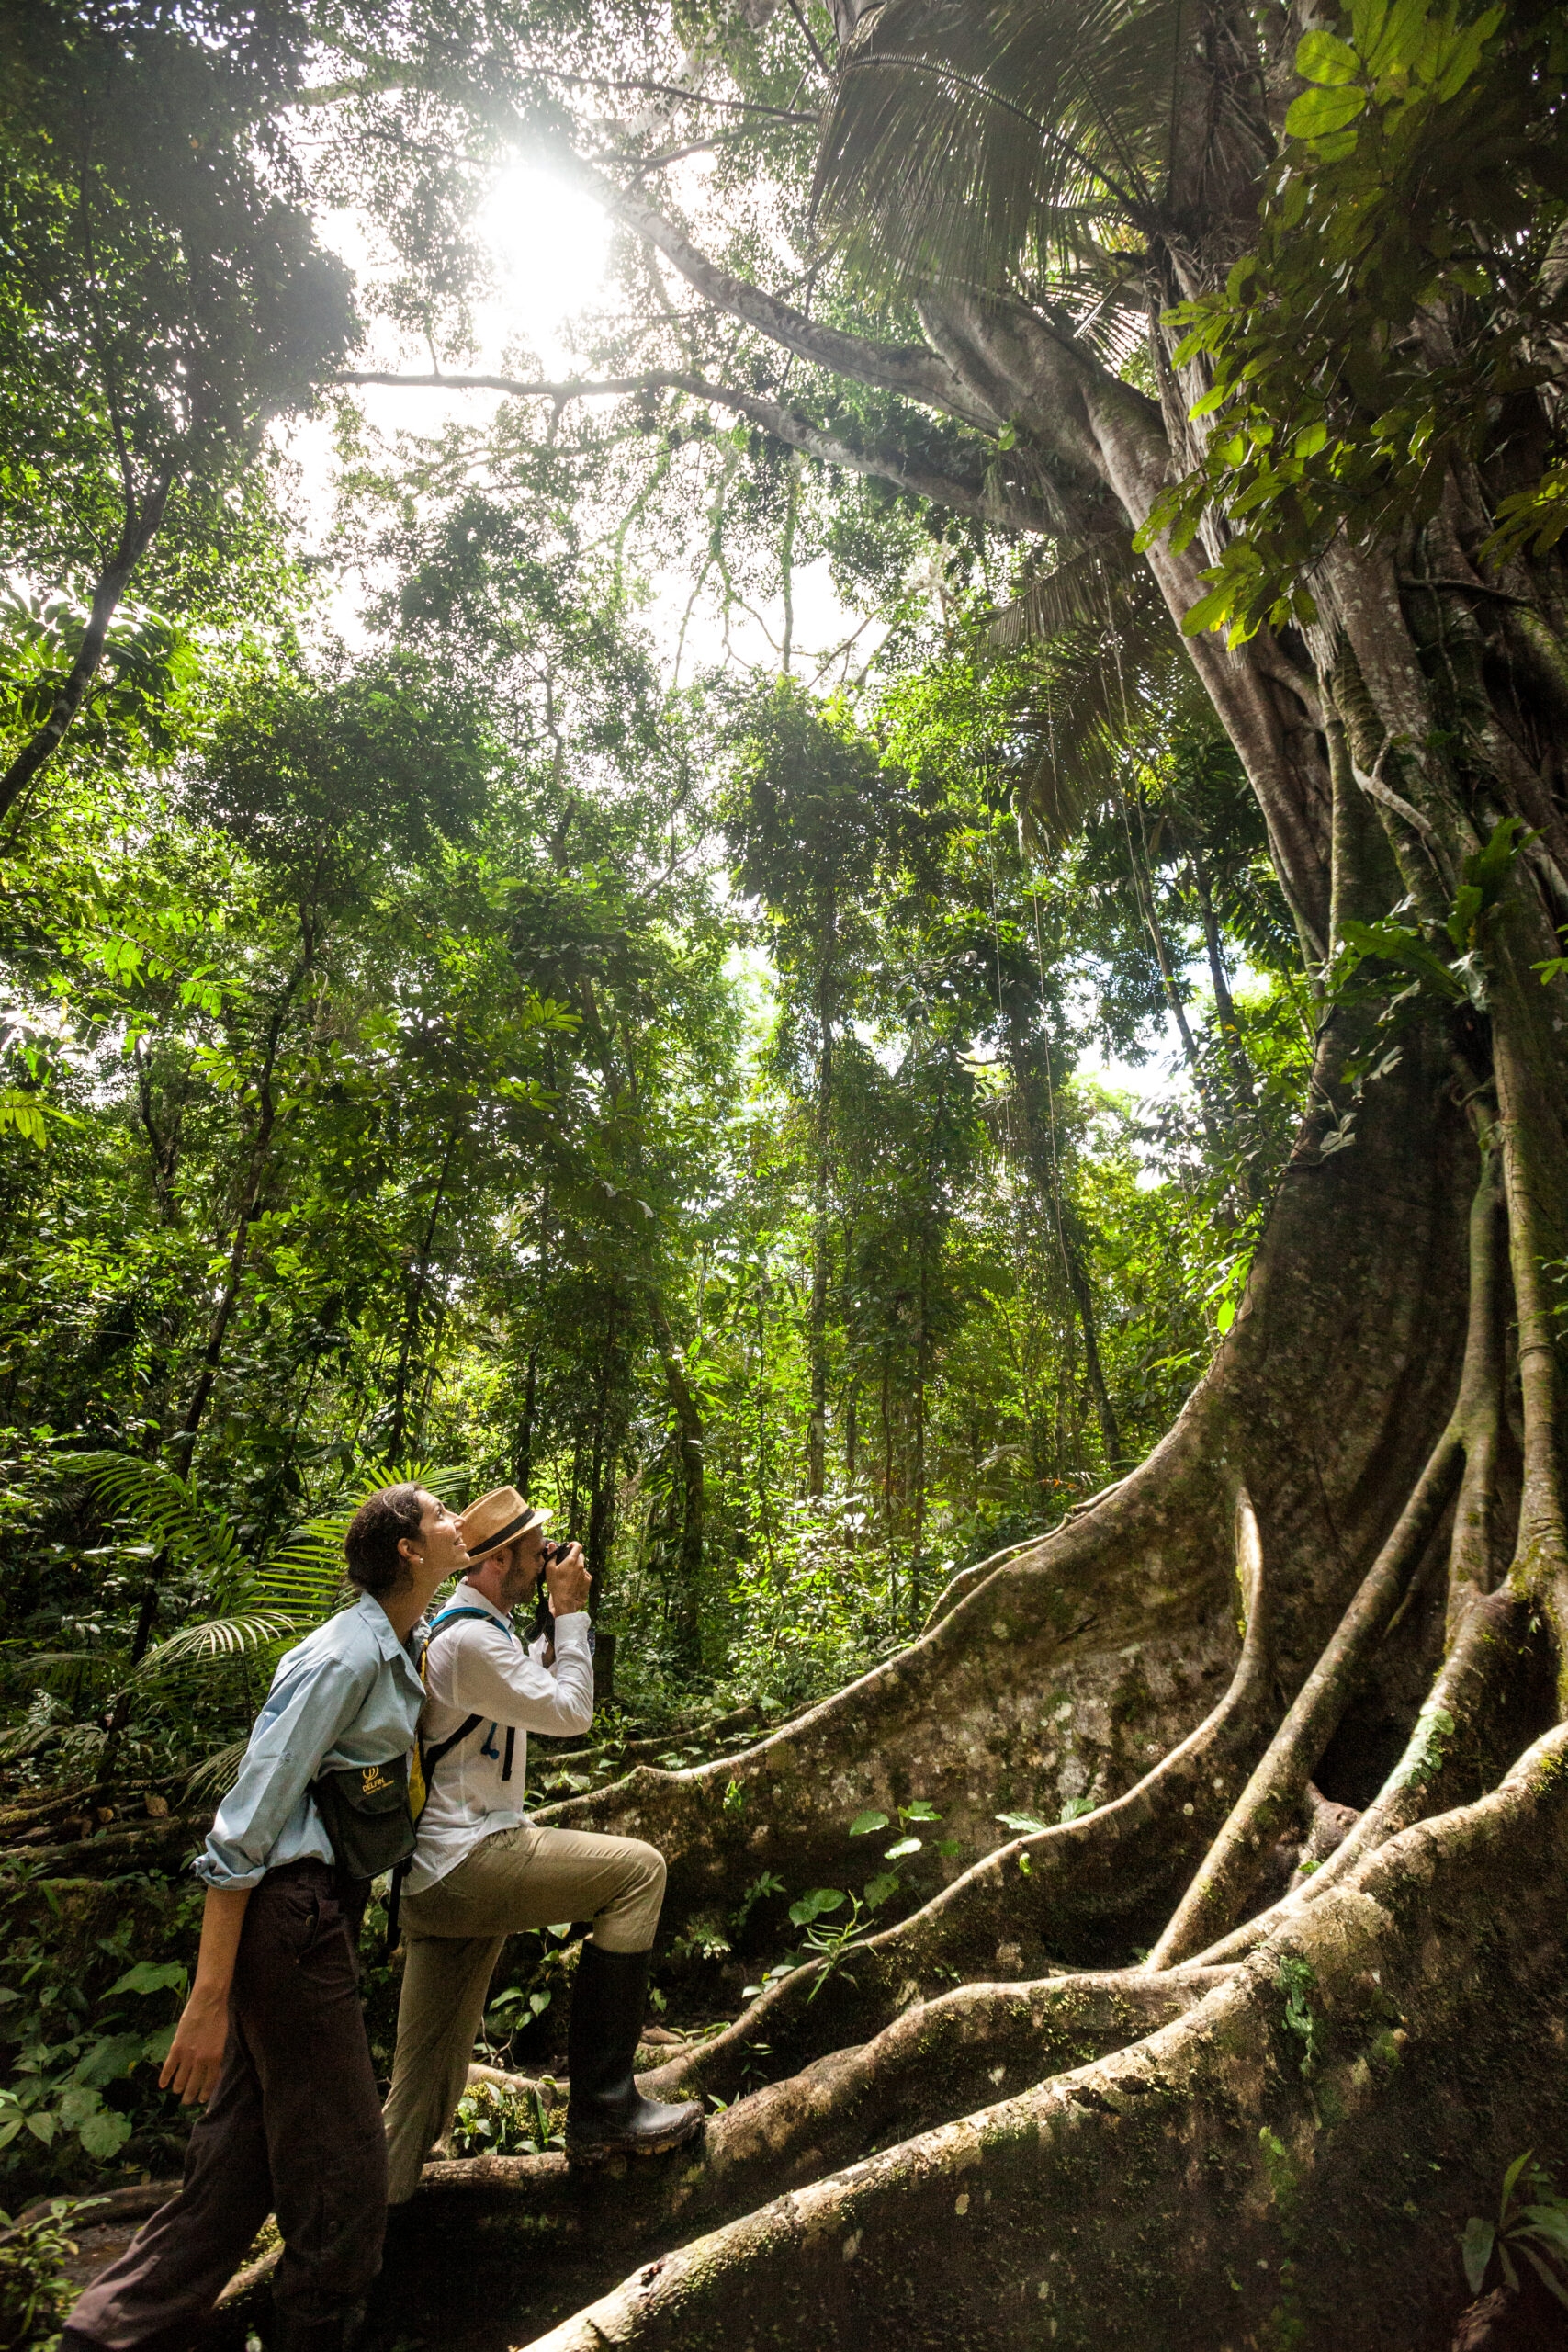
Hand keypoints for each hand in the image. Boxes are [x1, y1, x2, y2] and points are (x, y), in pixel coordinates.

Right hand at [159, 1989, 229, 2104]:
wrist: (208, 2002)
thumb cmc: (218, 2019)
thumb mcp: (222, 2040)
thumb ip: (216, 2057)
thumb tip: (215, 2073)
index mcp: (215, 2058)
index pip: (209, 2083)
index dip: (205, 2093)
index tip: (202, 2100)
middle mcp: (201, 2060)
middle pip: (194, 2085)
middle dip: (190, 2095)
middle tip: (187, 2101)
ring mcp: (188, 2054)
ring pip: (180, 2079)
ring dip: (178, 2088)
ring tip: (177, 2092)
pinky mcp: (176, 2047)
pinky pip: (169, 2067)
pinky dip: (165, 2077)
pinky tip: (162, 2085)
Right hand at [545, 1541, 591, 1616]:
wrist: (564, 1599)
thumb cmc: (555, 1584)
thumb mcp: (549, 1568)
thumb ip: (551, 1555)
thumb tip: (552, 1544)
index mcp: (572, 1560)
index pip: (578, 1546)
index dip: (574, 1543)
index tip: (569, 1545)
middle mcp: (580, 1565)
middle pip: (580, 1554)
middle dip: (574, 1554)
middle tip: (566, 1559)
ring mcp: (583, 1572)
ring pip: (582, 1563)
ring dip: (576, 1563)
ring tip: (567, 1569)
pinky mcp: (585, 1579)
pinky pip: (583, 1571)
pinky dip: (579, 1571)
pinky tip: (572, 1575)